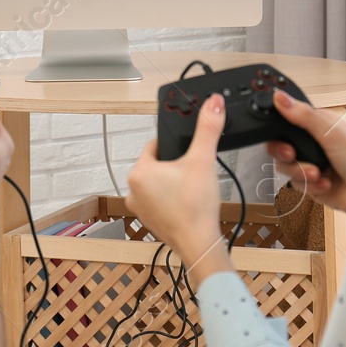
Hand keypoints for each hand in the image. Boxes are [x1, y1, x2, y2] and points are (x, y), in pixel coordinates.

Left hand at [124, 93, 231, 278]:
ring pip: (158, 183)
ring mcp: (138, 207)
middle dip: (175, 166)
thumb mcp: (203, 160)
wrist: (199, 243)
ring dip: (173, 182)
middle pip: (157, 164)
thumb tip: (214, 103)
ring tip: (191, 190)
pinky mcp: (147, 220)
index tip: (188, 153)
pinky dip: (171, 199)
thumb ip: (208, 128)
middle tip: (192, 173)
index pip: (155, 145)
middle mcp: (132, 190)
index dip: (174, 146)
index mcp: (139, 171)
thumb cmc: (196, 206)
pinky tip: (186, 203)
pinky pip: (158, 201)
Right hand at [268, 92, 345, 217]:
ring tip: (318, 174)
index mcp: (317, 126)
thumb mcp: (331, 133)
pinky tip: (326, 184)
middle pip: (279, 145)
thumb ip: (303, 115)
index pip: (286, 121)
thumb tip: (279, 97)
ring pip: (285, 167)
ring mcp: (311, 164)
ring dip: (300, 171)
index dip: (277, 128)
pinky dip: (310, 186)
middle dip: (284, 152)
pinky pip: (296, 184)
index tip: (275, 133)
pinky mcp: (311, 184)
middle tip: (292, 153)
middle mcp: (312, 144)